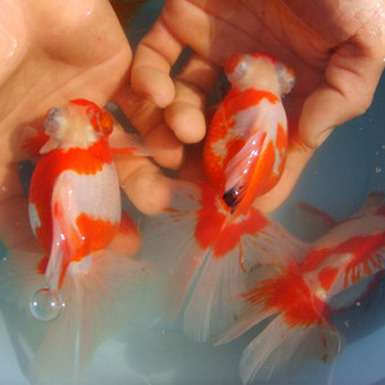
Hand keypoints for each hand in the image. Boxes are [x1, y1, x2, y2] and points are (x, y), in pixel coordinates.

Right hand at [0, 0, 168, 250]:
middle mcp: (54, 126)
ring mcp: (89, 100)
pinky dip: (162, 120)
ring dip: (145, 174)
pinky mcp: (121, 71)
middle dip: (109, 210)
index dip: (54, 228)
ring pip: (125, 148)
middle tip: (130, 241)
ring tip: (162, 195)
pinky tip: (175, 135)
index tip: (79, 254)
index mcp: (13, 141)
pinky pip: (148, 104)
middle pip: (88, 180)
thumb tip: (8, 233)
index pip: (35, 196)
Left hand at [130, 0, 384, 212]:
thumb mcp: (364, 39)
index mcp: (289, 85)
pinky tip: (157, 96)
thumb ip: (347, 92)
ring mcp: (212, 51)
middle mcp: (248, 75)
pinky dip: (149, 83)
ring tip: (178, 138)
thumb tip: (310, 136)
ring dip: (176, 128)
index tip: (246, 204)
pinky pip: (154, 61)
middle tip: (194, 186)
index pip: (273, 142)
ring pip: (185, 105)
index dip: (262, 174)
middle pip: (223, 132)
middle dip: (207, 162)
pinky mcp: (180, 24)